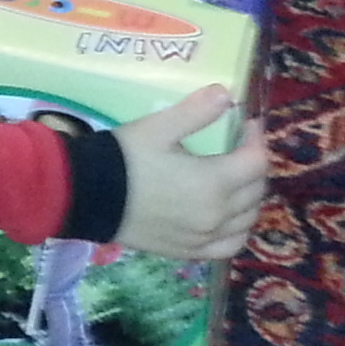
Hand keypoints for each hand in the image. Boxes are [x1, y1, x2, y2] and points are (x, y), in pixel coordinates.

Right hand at [109, 84, 268, 259]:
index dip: (256, 138)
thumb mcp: (158, 127)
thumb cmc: (125, 158)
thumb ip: (195, 111)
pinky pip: (230, 245)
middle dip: (254, 165)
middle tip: (238, 147)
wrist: (88, 197)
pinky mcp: (189, 251)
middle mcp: (217, 215)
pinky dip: (237, 229)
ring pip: (248, 219)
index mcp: (214, 182)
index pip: (256, 161)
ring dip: (249, 197)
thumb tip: (226, 94)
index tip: (246, 123)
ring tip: (234, 179)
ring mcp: (205, 237)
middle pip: (256, 190)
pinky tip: (227, 217)